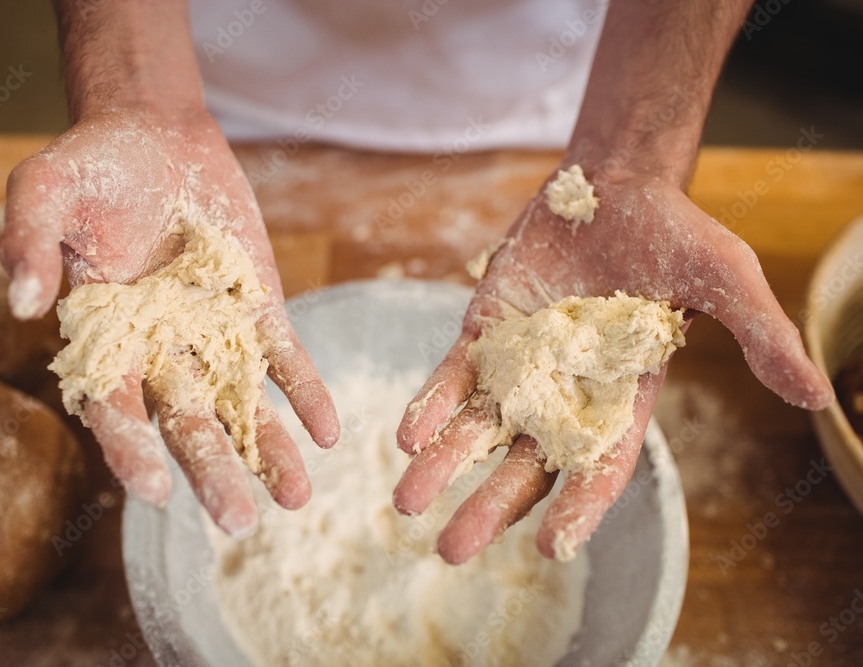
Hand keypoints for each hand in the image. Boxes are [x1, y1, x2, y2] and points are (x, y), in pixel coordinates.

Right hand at [0, 108, 339, 536]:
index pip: (112, 403)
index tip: (154, 489)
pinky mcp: (256, 309)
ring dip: (268, 448)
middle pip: (185, 419)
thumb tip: (24, 305)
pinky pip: (282, 358)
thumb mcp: (46, 187)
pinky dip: (304, 391)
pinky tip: (328, 431)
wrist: (155, 135)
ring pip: (240, 402)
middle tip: (239, 523)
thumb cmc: (89, 165)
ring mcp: (212, 333)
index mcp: (102, 336)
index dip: (130, 446)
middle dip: (212, 469)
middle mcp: (158, 349)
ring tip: (298, 496)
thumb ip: (28, 241)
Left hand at [393, 164, 833, 562]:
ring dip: (443, 463)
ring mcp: (521, 364)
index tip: (549, 546)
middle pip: (524, 463)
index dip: (578, 506)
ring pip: (478, 426)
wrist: (614, 184)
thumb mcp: (726, 279)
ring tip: (405, 502)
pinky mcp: (486, 331)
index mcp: (623, 398)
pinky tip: (407, 434)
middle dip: (489, 505)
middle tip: (449, 550)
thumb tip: (820, 397)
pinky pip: (454, 376)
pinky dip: (432, 402)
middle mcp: (566, 394)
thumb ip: (759, 335)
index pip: (601, 466)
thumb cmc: (677, 233)